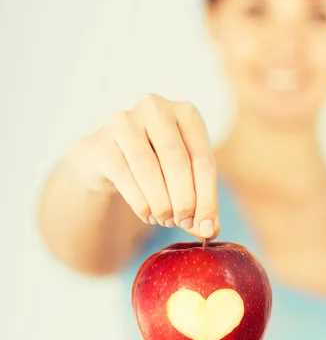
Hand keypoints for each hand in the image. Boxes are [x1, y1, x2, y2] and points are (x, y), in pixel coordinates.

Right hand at [67, 93, 218, 238]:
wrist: (107, 157)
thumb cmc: (156, 166)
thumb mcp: (184, 179)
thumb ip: (200, 203)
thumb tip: (210, 230)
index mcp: (186, 113)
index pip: (203, 159)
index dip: (207, 198)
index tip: (207, 227)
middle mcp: (156, 108)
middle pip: (178, 162)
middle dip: (184, 200)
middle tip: (183, 223)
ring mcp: (126, 121)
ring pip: (150, 169)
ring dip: (161, 203)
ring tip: (166, 220)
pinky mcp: (102, 142)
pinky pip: (125, 176)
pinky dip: (140, 202)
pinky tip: (148, 215)